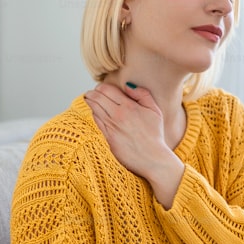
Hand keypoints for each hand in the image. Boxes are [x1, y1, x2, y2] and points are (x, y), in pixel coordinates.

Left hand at [84, 83, 183, 206]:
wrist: (153, 158)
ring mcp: (112, 127)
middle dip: (92, 93)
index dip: (101, 87)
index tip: (100, 87)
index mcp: (129, 106)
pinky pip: (97, 121)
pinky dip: (94, 114)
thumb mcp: (154, 110)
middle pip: (97, 98)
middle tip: (91, 92)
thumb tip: (127, 85)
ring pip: (94, 109)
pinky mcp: (109, 138)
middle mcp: (118, 115)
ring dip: (90, 102)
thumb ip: (142, 94)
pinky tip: (95, 112)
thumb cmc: (155, 134)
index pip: (107, 90)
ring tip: (89, 98)